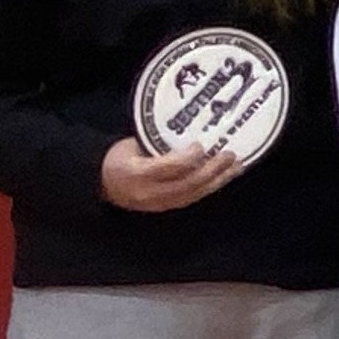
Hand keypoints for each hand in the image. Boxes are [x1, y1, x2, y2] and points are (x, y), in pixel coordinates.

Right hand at [99, 138, 239, 212]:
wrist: (102, 184)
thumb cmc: (117, 158)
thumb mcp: (130, 145)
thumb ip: (156, 142)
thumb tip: (189, 130)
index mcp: (135, 173)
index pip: (167, 169)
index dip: (187, 159)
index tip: (200, 145)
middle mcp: (149, 192)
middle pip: (186, 184)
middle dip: (212, 170)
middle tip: (229, 155)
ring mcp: (158, 204)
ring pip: (193, 194)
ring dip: (217, 180)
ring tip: (236, 167)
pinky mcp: (166, 208)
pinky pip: (192, 198)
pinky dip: (210, 187)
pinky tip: (223, 178)